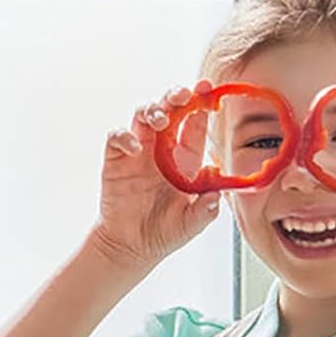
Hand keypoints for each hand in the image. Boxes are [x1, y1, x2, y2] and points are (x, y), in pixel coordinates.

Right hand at [91, 83, 223, 272]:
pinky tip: (134, 147)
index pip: (194, 123)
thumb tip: (219, 194)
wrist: (132, 247)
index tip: (207, 90)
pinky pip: (117, 137)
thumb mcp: (192, 223)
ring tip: (161, 120)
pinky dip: (124, 136)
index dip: (200, 104)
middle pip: (168, 110)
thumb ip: (207, 209)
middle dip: (176, 96)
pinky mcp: (116, 161)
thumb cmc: (164, 232)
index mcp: (185, 159)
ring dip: (153, 110)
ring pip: (143, 116)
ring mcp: (138, 153)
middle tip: (184, 94)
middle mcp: (162, 150)